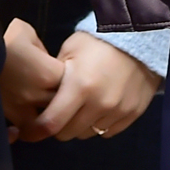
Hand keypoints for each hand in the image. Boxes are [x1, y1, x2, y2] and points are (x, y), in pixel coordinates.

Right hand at [0, 19, 63, 139]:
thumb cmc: (3, 33)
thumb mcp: (30, 37)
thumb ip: (47, 58)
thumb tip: (56, 70)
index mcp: (47, 74)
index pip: (74, 86)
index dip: (76, 80)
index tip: (73, 73)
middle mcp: (34, 95)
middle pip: (63, 108)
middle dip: (67, 101)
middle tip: (65, 91)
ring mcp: (17, 108)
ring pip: (45, 124)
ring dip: (49, 116)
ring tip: (49, 104)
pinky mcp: (3, 115)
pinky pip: (22, 129)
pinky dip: (29, 126)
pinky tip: (32, 117)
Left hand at [25, 31, 160, 141]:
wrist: (137, 36)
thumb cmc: (97, 41)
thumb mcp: (69, 51)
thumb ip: (55, 78)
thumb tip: (41, 98)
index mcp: (79, 86)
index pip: (52, 123)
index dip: (37, 130)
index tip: (32, 130)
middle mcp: (99, 103)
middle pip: (69, 133)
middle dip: (60, 126)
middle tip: (59, 113)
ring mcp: (118, 110)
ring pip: (89, 134)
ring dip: (81, 125)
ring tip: (82, 107)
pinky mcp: (132, 113)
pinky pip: (109, 131)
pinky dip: (100, 124)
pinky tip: (99, 108)